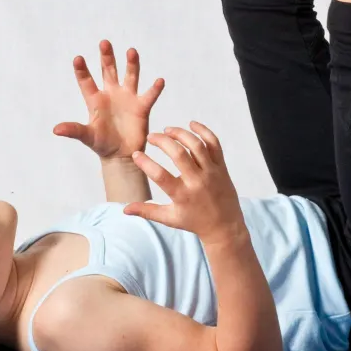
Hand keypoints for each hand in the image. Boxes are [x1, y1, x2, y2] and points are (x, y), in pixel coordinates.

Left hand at [54, 40, 165, 159]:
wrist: (120, 155)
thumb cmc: (101, 144)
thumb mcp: (87, 136)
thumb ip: (74, 130)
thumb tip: (55, 130)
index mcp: (95, 100)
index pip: (87, 81)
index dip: (82, 70)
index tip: (77, 58)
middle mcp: (112, 94)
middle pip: (108, 71)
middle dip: (107, 57)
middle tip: (104, 42)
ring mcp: (127, 98)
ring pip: (130, 76)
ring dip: (131, 64)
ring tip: (131, 51)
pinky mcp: (141, 107)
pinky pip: (149, 95)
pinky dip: (155, 89)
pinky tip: (159, 80)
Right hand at [123, 122, 246, 246]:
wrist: (225, 226)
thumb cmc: (194, 221)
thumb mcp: (170, 219)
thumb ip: (147, 211)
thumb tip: (124, 209)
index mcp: (182, 195)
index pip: (160, 176)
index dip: (146, 163)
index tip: (136, 154)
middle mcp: (197, 182)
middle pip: (179, 154)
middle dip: (162, 141)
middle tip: (152, 137)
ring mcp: (211, 172)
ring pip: (197, 146)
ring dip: (181, 134)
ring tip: (168, 130)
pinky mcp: (221, 167)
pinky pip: (214, 144)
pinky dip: (204, 131)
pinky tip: (191, 125)